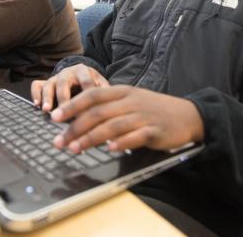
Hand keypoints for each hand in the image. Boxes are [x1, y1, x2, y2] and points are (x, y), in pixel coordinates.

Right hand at [31, 64, 108, 111]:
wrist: (81, 75)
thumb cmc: (93, 84)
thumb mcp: (101, 85)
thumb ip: (105, 93)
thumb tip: (110, 107)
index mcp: (84, 71)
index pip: (86, 81)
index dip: (87, 94)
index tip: (89, 109)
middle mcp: (67, 72)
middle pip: (64, 83)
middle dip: (64, 98)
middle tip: (65, 112)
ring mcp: (55, 77)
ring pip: (49, 84)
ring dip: (48, 97)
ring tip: (47, 110)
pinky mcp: (45, 82)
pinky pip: (37, 85)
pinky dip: (35, 94)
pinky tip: (37, 106)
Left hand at [50, 85, 204, 152]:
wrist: (188, 115)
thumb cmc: (154, 109)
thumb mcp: (131, 101)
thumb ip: (108, 107)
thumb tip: (79, 119)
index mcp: (122, 92)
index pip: (92, 95)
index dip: (72, 106)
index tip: (55, 117)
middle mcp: (130, 102)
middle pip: (97, 113)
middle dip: (75, 127)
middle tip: (59, 141)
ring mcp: (143, 116)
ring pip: (112, 126)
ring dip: (91, 138)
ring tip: (75, 149)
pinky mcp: (154, 131)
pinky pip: (135, 136)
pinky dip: (121, 143)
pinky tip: (109, 149)